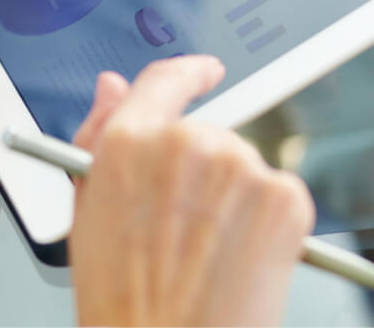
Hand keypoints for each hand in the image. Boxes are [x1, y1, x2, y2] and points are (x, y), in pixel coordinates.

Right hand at [70, 57, 315, 325]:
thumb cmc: (124, 301)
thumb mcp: (89, 214)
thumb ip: (99, 137)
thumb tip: (112, 87)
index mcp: (129, 142)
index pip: (166, 79)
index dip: (189, 73)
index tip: (205, 73)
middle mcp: (188, 143)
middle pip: (207, 134)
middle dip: (202, 173)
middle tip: (184, 230)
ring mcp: (242, 166)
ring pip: (243, 166)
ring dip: (233, 199)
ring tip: (206, 254)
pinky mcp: (284, 196)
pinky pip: (278, 192)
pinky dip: (266, 222)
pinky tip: (238, 258)